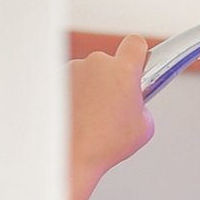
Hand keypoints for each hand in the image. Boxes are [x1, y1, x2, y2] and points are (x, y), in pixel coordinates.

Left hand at [69, 34, 154, 177]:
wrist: (71, 156)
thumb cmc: (105, 145)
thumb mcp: (144, 127)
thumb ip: (143, 106)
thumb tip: (135, 103)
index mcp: (122, 70)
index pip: (135, 44)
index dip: (137, 54)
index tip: (137, 64)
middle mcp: (96, 64)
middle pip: (109, 62)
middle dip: (112, 80)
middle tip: (113, 106)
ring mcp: (73, 70)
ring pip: (87, 73)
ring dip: (91, 88)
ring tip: (91, 117)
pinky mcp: (55, 80)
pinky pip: (69, 82)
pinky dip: (73, 96)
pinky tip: (76, 116)